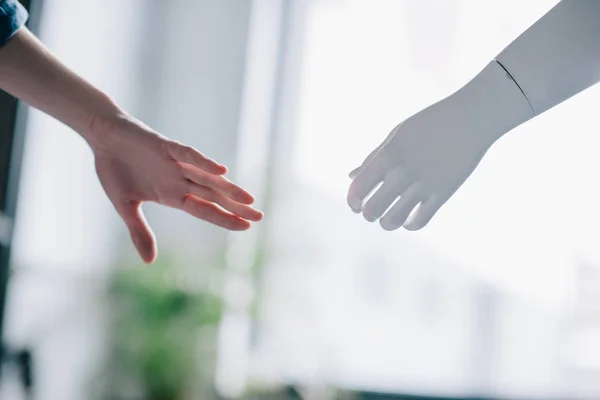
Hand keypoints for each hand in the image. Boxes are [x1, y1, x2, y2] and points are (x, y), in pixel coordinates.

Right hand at [88, 114, 262, 263]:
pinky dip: (203, 162)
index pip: (204, 210)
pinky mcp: (165, 145)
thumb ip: (139, 232)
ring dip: (227, 187)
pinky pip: (188, 154)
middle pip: (213, 195)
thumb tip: (149, 262)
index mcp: (172, 195)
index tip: (245, 228)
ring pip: (206, 177)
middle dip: (236, 206)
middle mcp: (179, 180)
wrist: (103, 136)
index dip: (224, 218)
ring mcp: (174, 163)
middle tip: (259, 216)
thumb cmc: (115, 169)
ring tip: (248, 199)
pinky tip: (221, 170)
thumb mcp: (125, 207)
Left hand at [347, 95, 493, 230]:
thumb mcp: (397, 135)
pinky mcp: (442, 194)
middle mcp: (403, 172)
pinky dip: (409, 224)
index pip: (357, 188)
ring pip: (393, 221)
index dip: (352, 201)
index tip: (356, 203)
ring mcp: (423, 185)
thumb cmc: (429, 123)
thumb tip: (351, 176)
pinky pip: (419, 221)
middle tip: (373, 210)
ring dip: (387, 222)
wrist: (471, 118)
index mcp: (388, 155)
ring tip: (389, 216)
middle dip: (368, 214)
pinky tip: (408, 217)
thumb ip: (373, 157)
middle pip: (372, 210)